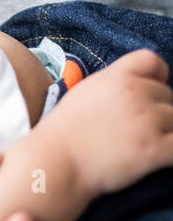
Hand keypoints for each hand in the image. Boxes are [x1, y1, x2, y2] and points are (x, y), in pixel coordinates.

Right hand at [44, 47, 172, 199]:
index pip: (153, 60)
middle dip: (158, 109)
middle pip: (167, 94)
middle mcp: (136, 93)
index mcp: (118, 75)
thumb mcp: (88, 89)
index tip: (151, 92)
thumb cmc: (67, 129)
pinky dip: (172, 151)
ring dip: (166, 132)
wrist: (59, 160)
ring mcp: (148, 120)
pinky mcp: (155, 149)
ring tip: (145, 144)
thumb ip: (115, 81)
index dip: (157, 75)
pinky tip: (160, 157)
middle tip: (138, 128)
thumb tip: (138, 86)